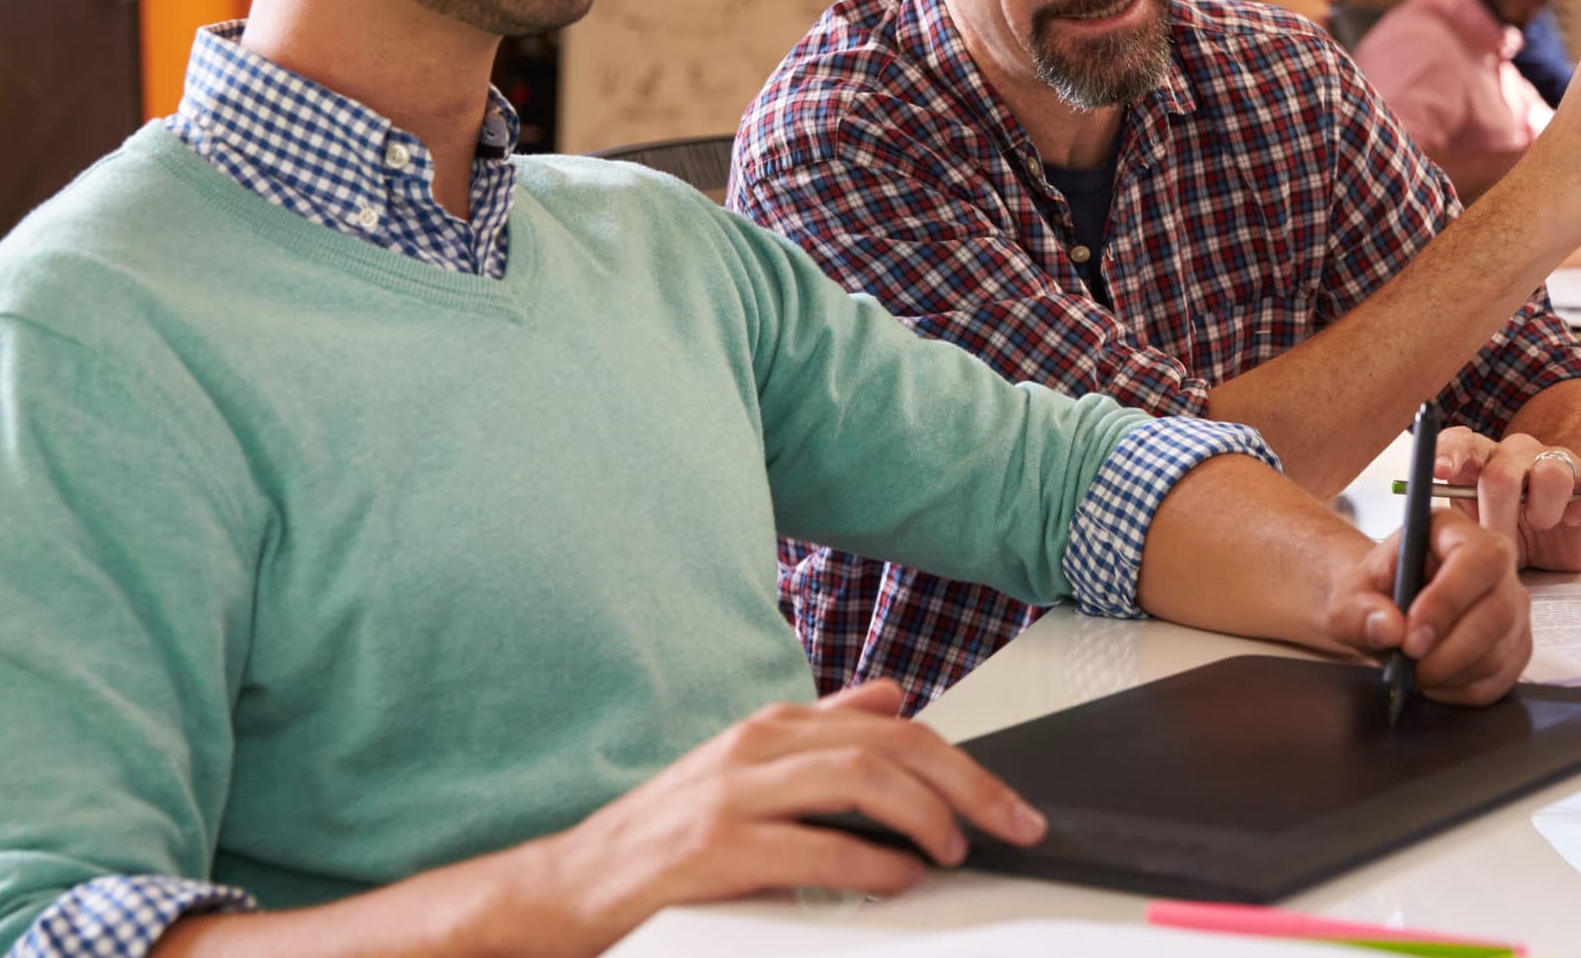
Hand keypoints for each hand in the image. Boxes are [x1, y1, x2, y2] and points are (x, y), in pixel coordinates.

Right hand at [526, 681, 1047, 944]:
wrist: (569, 886)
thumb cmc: (663, 833)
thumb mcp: (750, 768)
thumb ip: (823, 730)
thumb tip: (893, 695)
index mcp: (774, 726)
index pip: (892, 727)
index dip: (962, 763)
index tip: (1009, 803)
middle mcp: (758, 746)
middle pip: (890, 745)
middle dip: (967, 784)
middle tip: (1011, 825)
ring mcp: (734, 792)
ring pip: (860, 779)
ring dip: (925, 816)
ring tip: (954, 850)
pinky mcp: (714, 846)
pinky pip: (814, 846)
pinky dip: (870, 865)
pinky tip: (896, 881)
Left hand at [1324, 508, 1530, 705]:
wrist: (1385, 616)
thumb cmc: (1374, 595)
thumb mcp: (1348, 598)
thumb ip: (1359, 610)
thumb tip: (1388, 627)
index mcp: (1453, 531)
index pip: (1475, 559)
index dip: (1448, 601)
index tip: (1412, 638)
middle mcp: (1494, 562)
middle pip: (1498, 610)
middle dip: (1450, 649)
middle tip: (1410, 666)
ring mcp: (1512, 605)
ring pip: (1500, 649)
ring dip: (1452, 673)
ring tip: (1415, 673)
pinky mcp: (1515, 644)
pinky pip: (1500, 677)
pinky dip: (1462, 689)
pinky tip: (1435, 680)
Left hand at [1433, 429, 1580, 571]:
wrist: (1559, 535)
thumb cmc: (1513, 529)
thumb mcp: (1478, 530)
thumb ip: (1455, 524)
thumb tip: (1426, 536)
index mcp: (1485, 460)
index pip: (1462, 442)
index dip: (1449, 453)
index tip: (1440, 470)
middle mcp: (1521, 454)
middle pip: (1503, 472)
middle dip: (1499, 514)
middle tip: (1499, 540)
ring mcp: (1563, 462)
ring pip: (1553, 474)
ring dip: (1544, 511)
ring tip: (1542, 525)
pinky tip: (1576, 520)